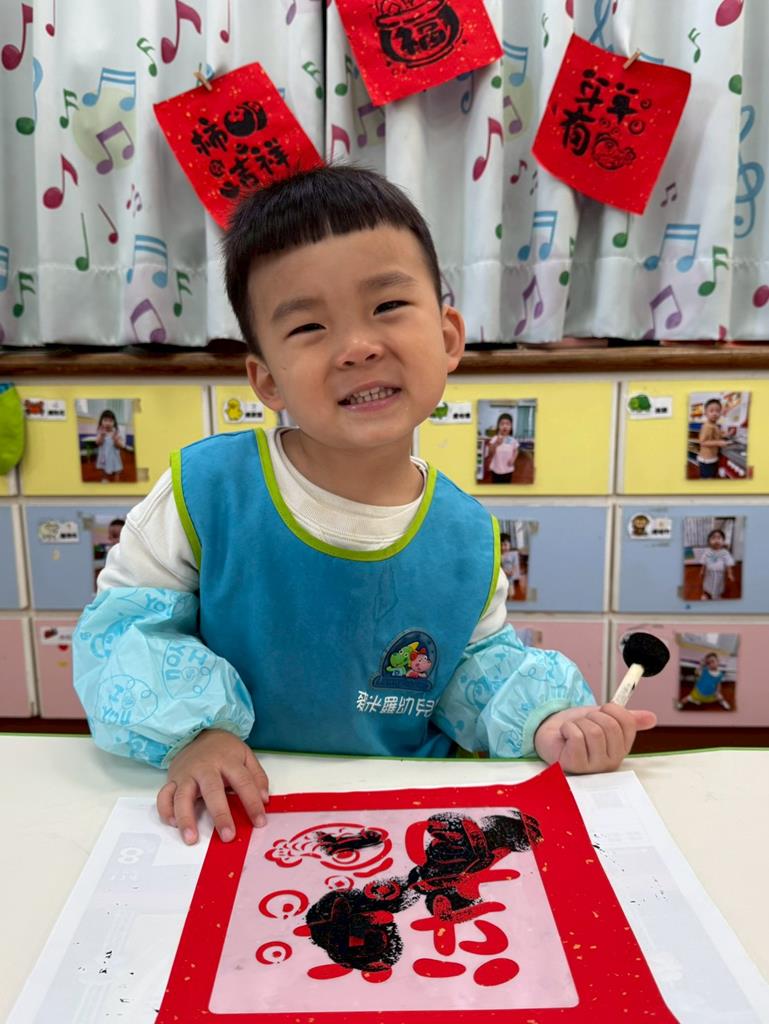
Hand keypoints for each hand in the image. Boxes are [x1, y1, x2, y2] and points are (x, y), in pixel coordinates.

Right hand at [157, 729, 268, 844]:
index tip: (259, 822)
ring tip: (191, 838)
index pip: (243, 782)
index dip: (252, 803)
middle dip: (220, 814)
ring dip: (186, 818)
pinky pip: (164, 796)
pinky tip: (173, 824)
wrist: (197, 732)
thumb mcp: (245, 755)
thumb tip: (264, 799)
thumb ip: (257, 777)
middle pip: (212, 790)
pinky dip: (166, 810)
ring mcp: (186, 774)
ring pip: (182, 796)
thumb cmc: (223, 750)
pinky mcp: (172, 780)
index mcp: (227, 760)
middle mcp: (205, 768)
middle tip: (228, 836)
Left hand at [534, 703, 656, 773]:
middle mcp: (611, 761)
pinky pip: (577, 737)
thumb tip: (652, 718)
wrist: (551, 733)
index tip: (603, 709)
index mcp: (621, 748)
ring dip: (579, 723)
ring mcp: (594, 766)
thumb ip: (628, 719)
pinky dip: (568, 728)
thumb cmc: (578, 728)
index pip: (628, 723)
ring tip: (574, 729)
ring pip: (593, 732)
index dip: (613, 709)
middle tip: (585, 721)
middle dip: (593, 716)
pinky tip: (565, 735)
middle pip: (610, 727)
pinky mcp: (576, 765)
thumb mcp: (603, 718)